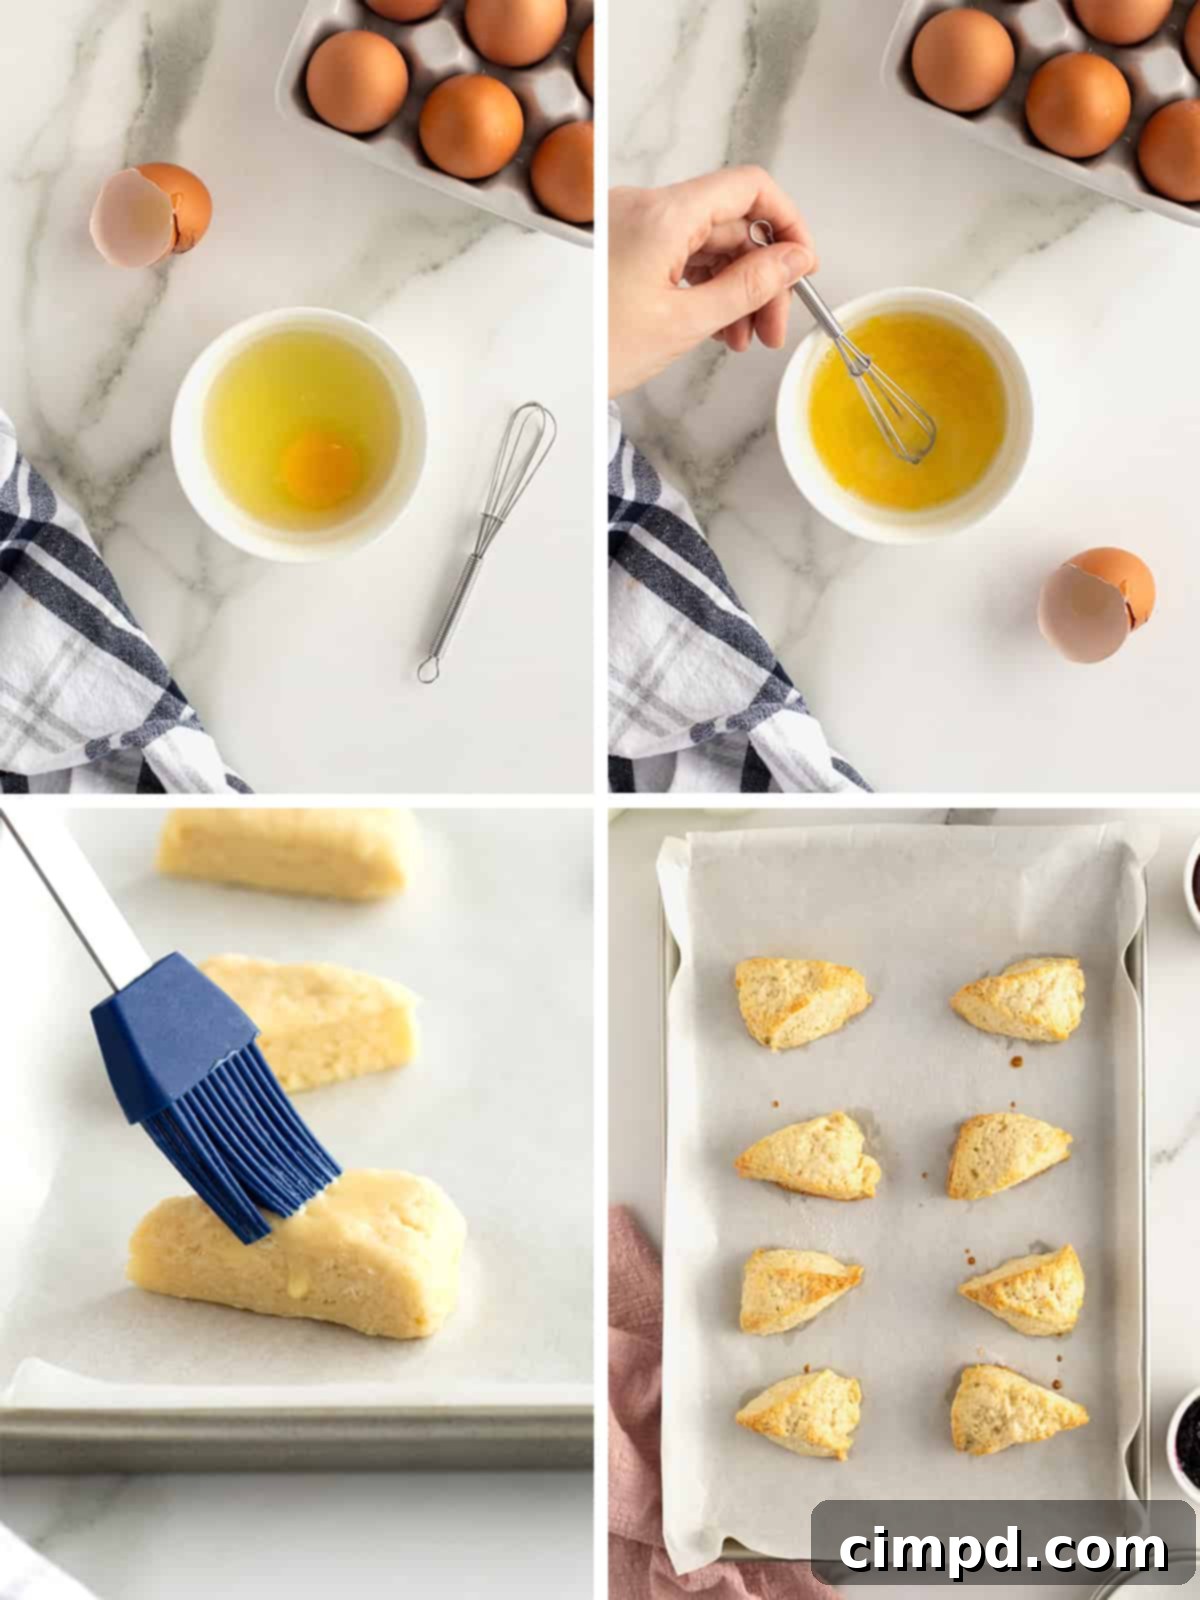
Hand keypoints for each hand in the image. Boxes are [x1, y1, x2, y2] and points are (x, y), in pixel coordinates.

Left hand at [608, 165, 817, 397]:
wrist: (545, 370)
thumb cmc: (597, 348)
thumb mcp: (685, 322)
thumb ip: (748, 287)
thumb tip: (793, 259)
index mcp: (663, 215)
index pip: (750, 188)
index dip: (786, 222)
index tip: (802, 264)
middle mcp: (646, 208)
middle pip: (732, 223)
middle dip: (762, 274)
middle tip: (774, 324)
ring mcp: (634, 228)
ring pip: (710, 245)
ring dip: (736, 289)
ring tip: (745, 338)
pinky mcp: (626, 250)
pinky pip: (682, 258)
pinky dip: (706, 289)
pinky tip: (719, 327)